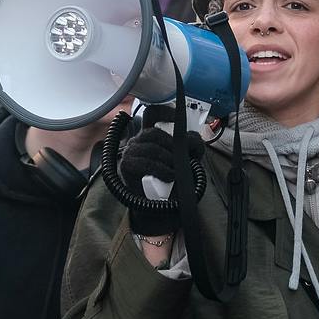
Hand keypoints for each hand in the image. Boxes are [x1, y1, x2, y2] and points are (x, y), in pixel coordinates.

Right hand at [114, 107, 188, 237]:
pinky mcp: (127, 166)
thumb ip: (191, 145)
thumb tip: (192, 140)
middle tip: (183, 159)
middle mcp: (138, 140)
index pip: (153, 114)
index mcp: (151, 135)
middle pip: (155, 133)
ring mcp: (131, 152)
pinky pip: (146, 162)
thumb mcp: (187, 160)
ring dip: (169, 159)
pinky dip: (161, 169)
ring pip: (152, 147)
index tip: (177, 118)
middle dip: (172, 145)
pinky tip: (169, 176)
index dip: (164, 112)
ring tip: (176, 171)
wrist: (159, 207)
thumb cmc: (171, 181)